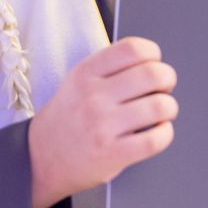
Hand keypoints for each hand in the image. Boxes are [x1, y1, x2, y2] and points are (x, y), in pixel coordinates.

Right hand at [27, 37, 178, 207]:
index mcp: (85, 73)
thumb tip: (153, 63)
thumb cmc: (67, 119)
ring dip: (169, 108)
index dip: (153, 55)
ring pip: (161, 106)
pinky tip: (156, 132)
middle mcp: (94, 96)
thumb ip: (110, 69)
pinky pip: (157, 138)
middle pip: (153, 74)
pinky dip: (165, 133)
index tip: (153, 64)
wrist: (38, 159)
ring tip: (160, 113)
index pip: (133, 49)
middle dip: (167, 79)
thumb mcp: (77, 82)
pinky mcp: (113, 154)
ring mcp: (103, 126)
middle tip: (163, 89)